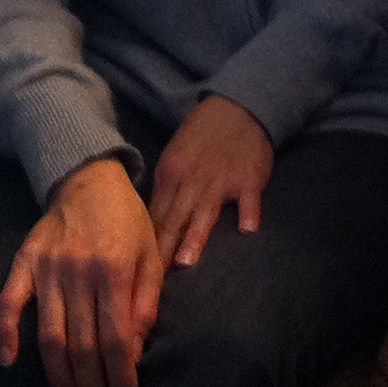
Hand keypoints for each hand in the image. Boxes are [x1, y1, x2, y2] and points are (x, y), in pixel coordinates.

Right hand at [0, 158, 163, 386]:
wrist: (90, 178)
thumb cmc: (127, 220)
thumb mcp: (150, 253)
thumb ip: (147, 300)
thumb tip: (137, 349)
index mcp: (115, 269)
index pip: (117, 339)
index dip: (121, 376)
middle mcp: (79, 271)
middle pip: (82, 346)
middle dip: (92, 386)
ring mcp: (47, 268)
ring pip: (49, 336)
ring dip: (59, 376)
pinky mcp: (24, 262)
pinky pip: (9, 301)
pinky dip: (5, 333)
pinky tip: (10, 361)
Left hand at [148, 94, 273, 268]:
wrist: (238, 107)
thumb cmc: (202, 136)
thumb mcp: (175, 156)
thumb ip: (166, 189)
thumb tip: (148, 225)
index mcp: (171, 172)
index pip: (155, 213)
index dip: (147, 242)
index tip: (138, 270)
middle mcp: (193, 178)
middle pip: (175, 217)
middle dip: (164, 248)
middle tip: (154, 278)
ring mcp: (222, 178)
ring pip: (206, 211)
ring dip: (195, 236)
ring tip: (186, 262)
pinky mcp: (249, 178)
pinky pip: (248, 198)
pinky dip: (248, 212)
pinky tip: (247, 229)